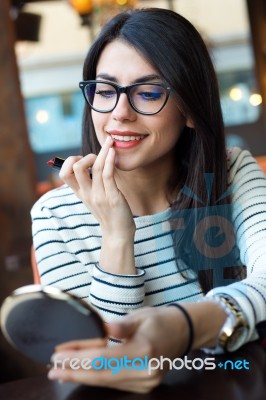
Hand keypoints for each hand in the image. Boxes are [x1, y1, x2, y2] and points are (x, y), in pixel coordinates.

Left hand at [48, 306, 189, 392]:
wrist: (182, 332)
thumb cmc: (159, 319)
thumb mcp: (140, 315)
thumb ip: (119, 325)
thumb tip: (99, 329)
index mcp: (144, 349)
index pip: (103, 358)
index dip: (79, 357)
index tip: (58, 354)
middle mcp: (145, 370)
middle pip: (102, 375)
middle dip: (75, 371)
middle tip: (53, 368)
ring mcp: (146, 382)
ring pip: (107, 382)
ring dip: (82, 376)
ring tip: (61, 372)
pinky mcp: (144, 386)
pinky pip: (114, 383)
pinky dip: (96, 378)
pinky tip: (82, 373)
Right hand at [59, 136, 134, 239]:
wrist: (118, 234)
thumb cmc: (109, 213)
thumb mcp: (94, 199)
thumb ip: (90, 184)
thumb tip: (91, 165)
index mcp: (80, 193)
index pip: (64, 174)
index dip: (70, 162)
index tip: (83, 160)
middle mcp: (87, 194)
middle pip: (75, 168)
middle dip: (85, 155)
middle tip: (97, 156)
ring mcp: (99, 195)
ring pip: (94, 168)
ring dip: (102, 152)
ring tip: (110, 143)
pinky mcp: (112, 197)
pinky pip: (107, 174)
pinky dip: (109, 160)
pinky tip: (113, 152)